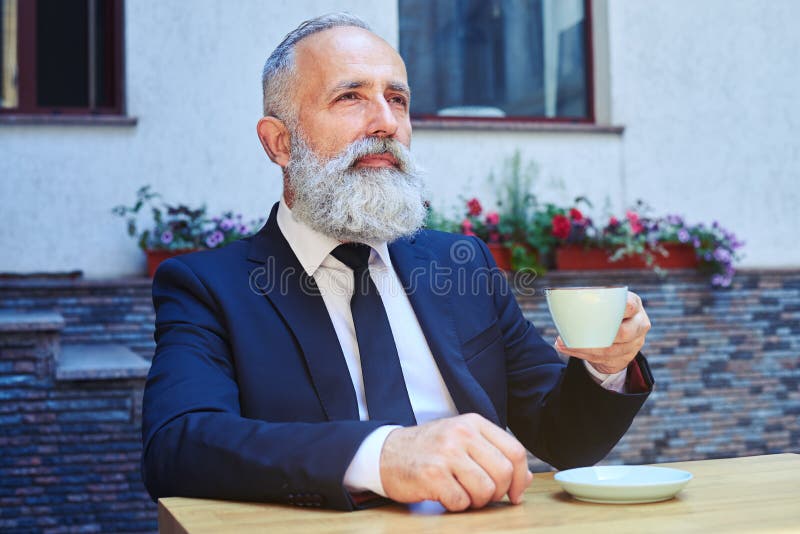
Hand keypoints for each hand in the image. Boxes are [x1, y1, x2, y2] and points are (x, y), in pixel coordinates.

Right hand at [379, 413, 532, 511]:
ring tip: (462, 494)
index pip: (515, 451)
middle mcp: (461, 434)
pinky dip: (457, 505)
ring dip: (477, 501)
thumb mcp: (462, 442)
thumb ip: (494, 455)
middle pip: (503, 472)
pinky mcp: (432, 474)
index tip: (514, 493)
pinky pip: (462, 501)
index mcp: (473, 423)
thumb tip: (526, 479)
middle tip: (483, 495)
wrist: (386, 452)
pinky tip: (446, 495)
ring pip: (486, 490)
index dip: (520, 478)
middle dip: (498, 492)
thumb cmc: (429, 449)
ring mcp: (446, 453)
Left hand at [555, 290, 650, 373]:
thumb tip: (562, 303)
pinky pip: (603, 360)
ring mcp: (635, 343)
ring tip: (563, 343)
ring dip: (585, 348)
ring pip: (611, 350)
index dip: (616, 309)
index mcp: (634, 305)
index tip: (596, 310)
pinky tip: (568, 349)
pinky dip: (582, 355)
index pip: (629, 306)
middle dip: (598, 335)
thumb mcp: (607, 302)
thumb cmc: (608, 312)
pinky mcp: (625, 358)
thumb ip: (593, 301)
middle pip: (623, 333)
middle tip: (575, 333)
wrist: (620, 333)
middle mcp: (639, 324)